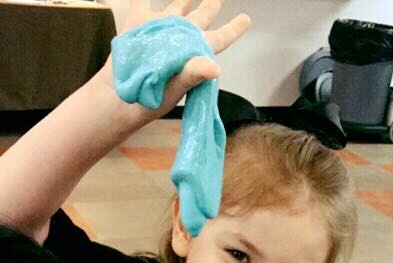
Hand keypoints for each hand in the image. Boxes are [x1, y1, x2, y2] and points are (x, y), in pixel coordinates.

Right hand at [115, 0, 250, 115]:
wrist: (119, 95)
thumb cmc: (151, 97)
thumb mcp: (175, 87)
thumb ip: (195, 74)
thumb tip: (216, 68)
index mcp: (194, 52)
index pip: (220, 38)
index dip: (233, 29)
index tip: (247, 19)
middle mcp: (181, 37)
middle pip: (202, 17)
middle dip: (210, 6)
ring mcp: (161, 27)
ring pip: (178, 5)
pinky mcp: (140, 22)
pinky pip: (145, 2)